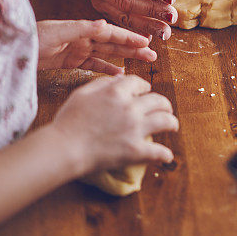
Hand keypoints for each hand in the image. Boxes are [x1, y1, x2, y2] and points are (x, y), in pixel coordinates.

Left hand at [37, 18, 156, 73]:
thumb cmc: (33, 38)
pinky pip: (93, 66)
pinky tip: (120, 73)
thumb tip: (104, 24)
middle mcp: (82, 38)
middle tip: (152, 54)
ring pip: (107, 54)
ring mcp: (77, 50)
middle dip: (132, 47)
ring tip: (143, 61)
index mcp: (81, 29)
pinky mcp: (71, 62)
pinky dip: (107, 69)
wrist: (14, 51)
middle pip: (113, 43)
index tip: (146, 40)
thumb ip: (81, 28)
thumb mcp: (57, 31)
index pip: (110, 33)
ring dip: (125, 57)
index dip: (128, 37)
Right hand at [52, 74, 177, 176]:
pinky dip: (164, 154)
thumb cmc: (69, 120)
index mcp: (117, 91)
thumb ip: (103, 83)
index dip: (144, 87)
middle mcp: (130, 107)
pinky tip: (166, 155)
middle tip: (165, 109)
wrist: (64, 147)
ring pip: (166, 121)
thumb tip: (120, 80)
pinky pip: (159, 151)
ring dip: (171, 122)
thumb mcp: (82, 92)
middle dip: (164, 104)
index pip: (141, 83)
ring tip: (172, 125)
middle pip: (158, 100)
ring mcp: (135, 129)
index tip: (145, 92)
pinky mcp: (135, 150)